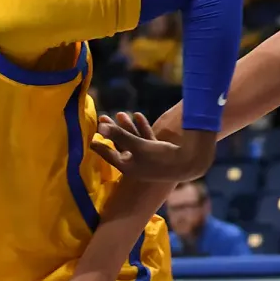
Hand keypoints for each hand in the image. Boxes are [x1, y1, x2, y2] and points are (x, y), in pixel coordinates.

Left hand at [91, 111, 215, 181]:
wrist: (189, 164)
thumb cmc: (161, 158)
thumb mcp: (138, 146)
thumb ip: (119, 136)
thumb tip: (101, 127)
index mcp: (127, 166)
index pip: (108, 154)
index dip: (99, 144)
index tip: (90, 137)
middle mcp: (136, 164)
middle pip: (120, 145)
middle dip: (112, 131)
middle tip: (102, 117)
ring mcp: (147, 159)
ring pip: (133, 140)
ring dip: (127, 126)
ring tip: (120, 113)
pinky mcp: (158, 152)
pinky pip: (146, 138)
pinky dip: (141, 128)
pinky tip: (137, 114)